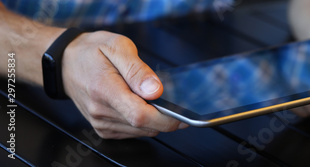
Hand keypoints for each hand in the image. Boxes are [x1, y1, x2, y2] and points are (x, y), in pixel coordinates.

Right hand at [61, 30, 187, 138]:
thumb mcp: (117, 47)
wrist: (65, 63)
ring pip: (141, 132)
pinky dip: (142, 123)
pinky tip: (138, 105)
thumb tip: (156, 91)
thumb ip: (138, 70)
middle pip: (144, 126)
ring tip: (148, 98)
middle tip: (170, 101)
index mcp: (105, 90)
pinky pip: (133, 132)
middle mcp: (101, 111)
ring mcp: (101, 123)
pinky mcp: (103, 129)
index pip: (140, 115)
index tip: (183, 116)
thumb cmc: (91, 52)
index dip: (166, 119)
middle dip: (164, 118)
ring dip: (153, 120)